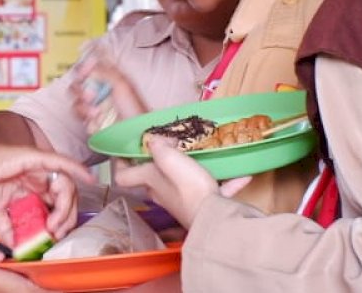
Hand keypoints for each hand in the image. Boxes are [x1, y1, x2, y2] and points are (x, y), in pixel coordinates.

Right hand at [0, 139, 92, 245]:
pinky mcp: (36, 158)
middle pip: (66, 197)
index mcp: (31, 189)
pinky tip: (89, 177)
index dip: (60, 222)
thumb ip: (8, 231)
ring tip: (55, 223)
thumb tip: (17, 248)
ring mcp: (39, 167)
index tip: (53, 237)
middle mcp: (39, 178)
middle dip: (66, 218)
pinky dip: (78, 169)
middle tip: (56, 233)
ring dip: (66, 207)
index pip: (56, 205)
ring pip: (66, 185)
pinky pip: (62, 163)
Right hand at [69, 46, 146, 131]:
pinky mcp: (89, 116)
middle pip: (79, 79)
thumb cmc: (134, 109)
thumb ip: (106, 71)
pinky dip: (84, 114)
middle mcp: (101, 88)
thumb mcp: (123, 85)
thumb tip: (91, 65)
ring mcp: (94, 102)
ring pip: (76, 96)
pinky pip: (77, 111)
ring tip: (96, 111)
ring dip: (83, 104)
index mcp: (110, 77)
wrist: (133, 132)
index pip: (92, 63)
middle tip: (90, 94)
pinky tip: (95, 118)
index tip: (86, 70)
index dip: (86, 64)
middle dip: (81, 87)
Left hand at [113, 136, 250, 226]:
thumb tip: (153, 140)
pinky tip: (242, 174)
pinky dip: (225, 183)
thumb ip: (160, 148)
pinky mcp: (203, 207)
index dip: (120, 163)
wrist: (215, 220)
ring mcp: (183, 201)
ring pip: (184, 182)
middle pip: (154, 176)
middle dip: (160, 161)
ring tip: (205, 154)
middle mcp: (162, 193)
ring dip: (193, 169)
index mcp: (150, 180)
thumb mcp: (171, 161)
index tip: (125, 150)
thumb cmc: (189, 189)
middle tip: (172, 143)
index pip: (123, 176)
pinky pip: (213, 191)